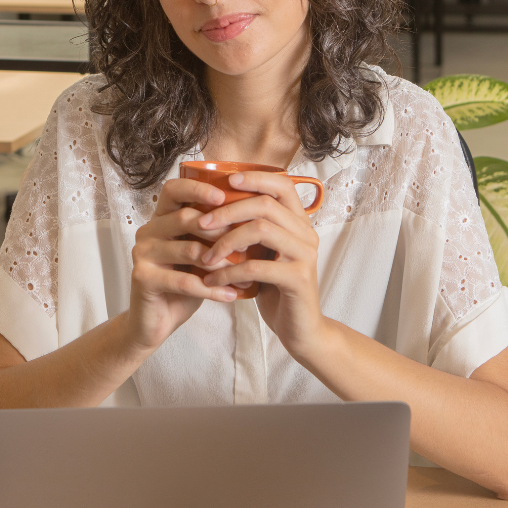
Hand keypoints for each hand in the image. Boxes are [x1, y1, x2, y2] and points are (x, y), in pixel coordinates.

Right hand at [125, 178, 239, 353]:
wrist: (156, 321)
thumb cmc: (183, 281)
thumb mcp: (199, 253)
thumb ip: (213, 234)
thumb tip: (255, 216)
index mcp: (161, 218)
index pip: (174, 189)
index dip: (197, 188)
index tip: (224, 196)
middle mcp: (148, 231)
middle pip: (184, 217)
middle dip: (219, 230)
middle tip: (247, 244)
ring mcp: (142, 253)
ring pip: (189, 250)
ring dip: (221, 264)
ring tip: (244, 275)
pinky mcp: (142, 277)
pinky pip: (184, 281)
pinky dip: (211, 290)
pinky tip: (231, 295)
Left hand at [197, 171, 325, 357]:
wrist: (300, 329)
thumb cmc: (275, 288)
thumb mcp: (264, 254)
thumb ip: (251, 232)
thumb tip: (213, 208)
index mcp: (299, 223)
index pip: (283, 185)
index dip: (255, 177)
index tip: (227, 181)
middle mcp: (306, 234)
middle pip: (266, 204)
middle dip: (228, 211)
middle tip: (201, 223)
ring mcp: (305, 255)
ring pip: (261, 229)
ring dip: (225, 241)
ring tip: (204, 257)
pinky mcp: (298, 279)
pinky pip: (256, 266)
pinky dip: (229, 272)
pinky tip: (212, 281)